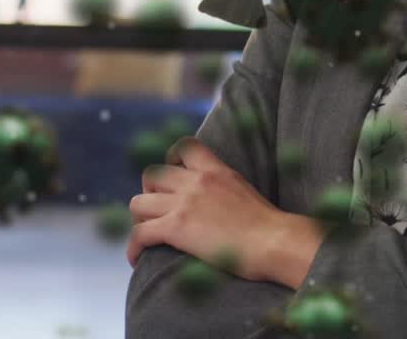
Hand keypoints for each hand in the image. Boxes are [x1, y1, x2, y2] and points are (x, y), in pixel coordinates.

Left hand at [126, 137, 327, 287]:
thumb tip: (215, 199)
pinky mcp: (175, 227)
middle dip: (148, 192)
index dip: (168, 160)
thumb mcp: (244, 190)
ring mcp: (184, 203)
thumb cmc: (267, 226)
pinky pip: (138, 233)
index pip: (183, 147)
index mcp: (216, 170)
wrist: (273, 241)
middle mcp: (196, 181)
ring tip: (148, 235)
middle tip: (157, 211)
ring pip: (137, 203)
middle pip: (151, 175)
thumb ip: (223, 186)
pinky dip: (133, 247)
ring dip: (139, 220)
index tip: (171, 178)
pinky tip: (137, 258)